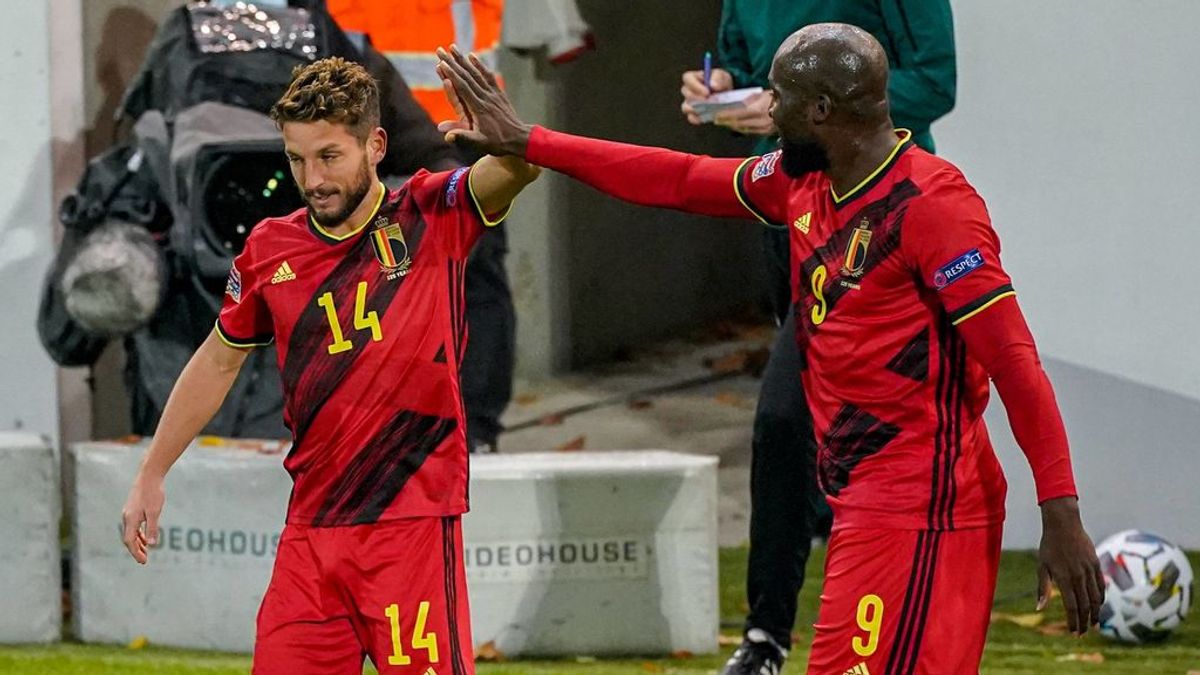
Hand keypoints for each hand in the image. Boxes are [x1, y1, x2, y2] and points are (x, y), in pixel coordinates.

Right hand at [121, 473, 164, 564]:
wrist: (149, 476)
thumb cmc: (153, 493)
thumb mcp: (155, 511)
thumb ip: (152, 528)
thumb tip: (152, 545)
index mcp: (130, 519)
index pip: (130, 541)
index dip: (135, 552)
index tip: (143, 561)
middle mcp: (127, 517)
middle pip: (128, 539)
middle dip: (136, 550)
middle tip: (144, 560)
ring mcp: (128, 513)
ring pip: (130, 533)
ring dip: (137, 543)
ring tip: (146, 552)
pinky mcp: (132, 509)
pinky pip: (133, 526)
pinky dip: (138, 534)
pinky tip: (145, 538)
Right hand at [435, 45, 532, 156]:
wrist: (520, 140)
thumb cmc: (499, 143)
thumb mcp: (480, 144)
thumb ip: (464, 138)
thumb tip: (447, 136)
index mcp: (479, 107)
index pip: (462, 87)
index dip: (451, 74)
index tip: (441, 63)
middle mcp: (485, 97)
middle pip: (466, 76)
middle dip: (452, 62)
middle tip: (440, 50)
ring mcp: (493, 94)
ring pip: (476, 73)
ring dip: (463, 59)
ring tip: (452, 47)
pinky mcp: (498, 93)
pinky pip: (488, 76)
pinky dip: (480, 65)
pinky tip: (472, 56)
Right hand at [680, 67, 733, 124]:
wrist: (726, 97)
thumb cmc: (721, 83)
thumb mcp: (722, 76)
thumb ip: (718, 78)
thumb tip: (713, 85)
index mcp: (694, 77)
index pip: (687, 78)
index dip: (695, 85)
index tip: (707, 92)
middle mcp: (689, 90)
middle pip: (685, 92)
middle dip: (697, 98)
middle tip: (709, 101)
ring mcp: (690, 103)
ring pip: (685, 106)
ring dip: (695, 108)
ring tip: (706, 109)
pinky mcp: (694, 114)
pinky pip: (691, 118)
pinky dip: (697, 118)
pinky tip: (705, 117)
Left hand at [713, 91, 775, 135]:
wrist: (794, 107)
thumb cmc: (777, 97)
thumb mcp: (762, 95)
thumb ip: (748, 101)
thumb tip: (736, 105)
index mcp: (758, 110)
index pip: (737, 115)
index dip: (726, 116)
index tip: (717, 115)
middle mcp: (760, 122)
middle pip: (739, 125)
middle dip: (727, 122)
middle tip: (717, 120)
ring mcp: (764, 129)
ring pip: (743, 130)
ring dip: (733, 126)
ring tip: (724, 123)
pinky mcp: (766, 133)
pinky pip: (750, 132)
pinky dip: (741, 129)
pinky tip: (736, 126)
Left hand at [1037, 497, 1104, 634]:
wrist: (1063, 524)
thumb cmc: (1049, 546)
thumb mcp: (1042, 566)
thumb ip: (1042, 588)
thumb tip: (1039, 608)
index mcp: (1063, 578)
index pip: (1071, 606)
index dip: (1074, 621)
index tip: (1074, 633)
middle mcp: (1078, 576)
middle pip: (1085, 605)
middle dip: (1085, 622)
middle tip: (1083, 634)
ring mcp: (1089, 570)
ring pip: (1096, 598)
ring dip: (1096, 613)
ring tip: (1094, 625)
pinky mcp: (1096, 564)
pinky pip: (1101, 585)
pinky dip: (1101, 598)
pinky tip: (1098, 606)